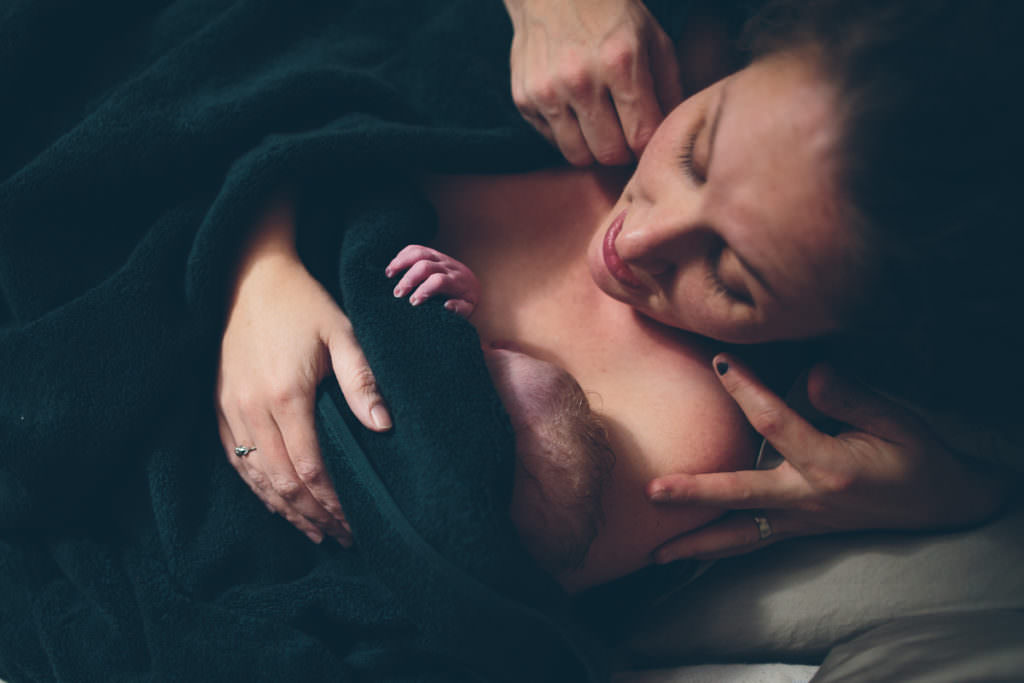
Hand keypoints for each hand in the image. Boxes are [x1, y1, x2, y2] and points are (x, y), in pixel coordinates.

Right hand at [217, 197, 391, 545]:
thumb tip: (384, 427)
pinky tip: (277, 503)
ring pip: (256, 477)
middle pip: (282, 481)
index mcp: (286, 395)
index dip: (332, 502)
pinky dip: (258, 488)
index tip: (355, 523)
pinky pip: (236, 459)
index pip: (311, 468)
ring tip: (315, 532)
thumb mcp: (343, 333)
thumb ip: (363, 382)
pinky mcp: (219, 406)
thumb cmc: (303, 303)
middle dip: (313, 515)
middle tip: (341, 538)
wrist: (249, 276)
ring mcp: (230, 409)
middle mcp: (253, 409)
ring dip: (285, 509)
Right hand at [386, 245, 479, 317]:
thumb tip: (447, 306)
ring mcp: (440, 257)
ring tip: (388, 274)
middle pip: (425, 266)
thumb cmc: (466, 300)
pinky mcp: (433, 254)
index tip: (413, 302)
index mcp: (457, 281)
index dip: (424, 290)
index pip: (438, 281)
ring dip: (401, 262)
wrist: (473, 284)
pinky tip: (393, 267)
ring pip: (419, 253)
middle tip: (397, 294)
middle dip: (409, 279)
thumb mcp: (469, 308)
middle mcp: (448, 266)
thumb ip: (460, 309)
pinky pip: (416, 248)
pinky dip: (403, 255)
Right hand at [504, 0, 682, 165]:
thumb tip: (672, 136)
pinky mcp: (524, 98)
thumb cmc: (611, 16)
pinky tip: (574, 109)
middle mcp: (580, 80)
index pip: (641, 136)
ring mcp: (547, 91)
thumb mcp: (654, 40)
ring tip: (600, 127)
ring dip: (593, 149)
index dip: (647, 146)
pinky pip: (553, 140)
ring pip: (578, 156)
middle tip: (623, 135)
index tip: (646, 139)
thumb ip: (669, 89)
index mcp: (620, 63)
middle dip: (622, 151)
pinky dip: (567, 134)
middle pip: (609, 153)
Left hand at [648, 355, 1010, 561]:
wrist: (941, 503)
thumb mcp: (896, 420)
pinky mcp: (797, 529)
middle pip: (741, 495)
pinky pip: (750, 543)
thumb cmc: (916, 457)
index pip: (777, 423)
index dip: (747, 391)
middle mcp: (808, 498)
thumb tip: (810, 373)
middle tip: (653, 492)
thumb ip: (851, 397)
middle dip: (695, 493)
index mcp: (832, 465)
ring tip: (652, 552)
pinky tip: (683, 557)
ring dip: (695, 543)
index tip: (721, 361)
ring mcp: (800, 520)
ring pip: (739, 535)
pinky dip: (716, 551)